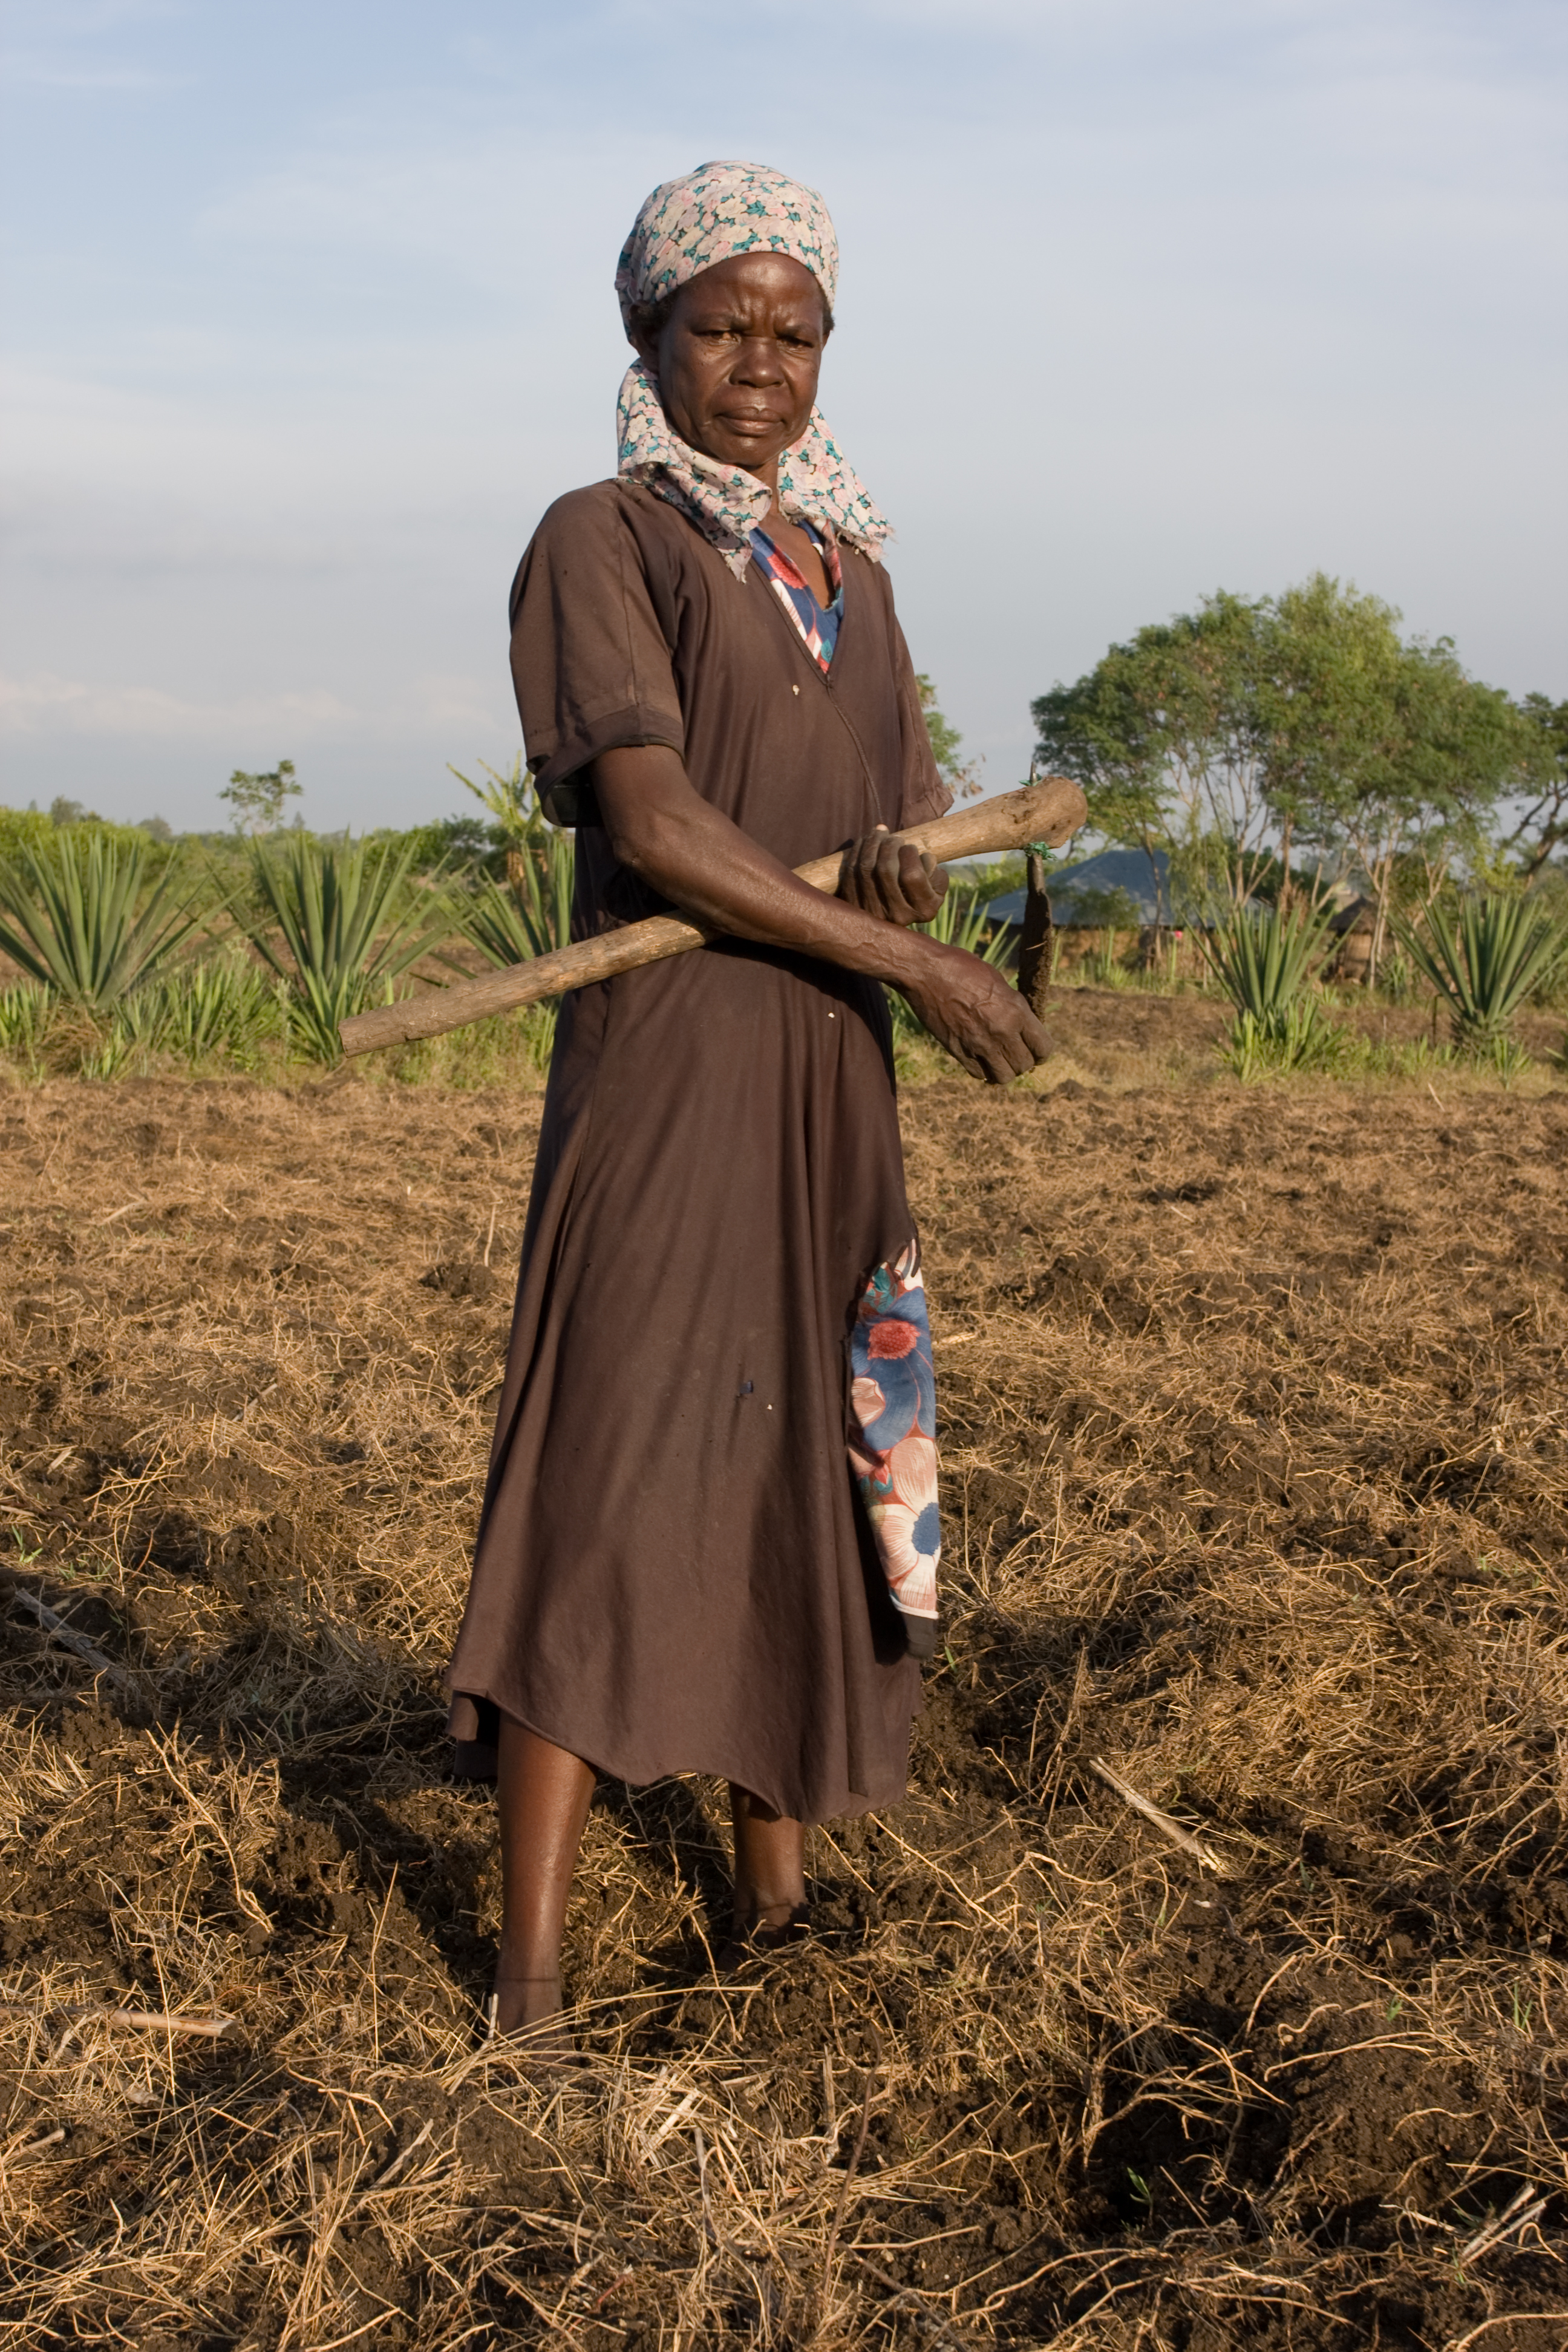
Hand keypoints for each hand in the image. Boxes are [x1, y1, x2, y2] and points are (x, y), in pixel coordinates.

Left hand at [838, 826, 947, 926]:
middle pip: (886, 869)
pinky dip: (858, 850)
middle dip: (890, 845)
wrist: (894, 913)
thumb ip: (936, 873)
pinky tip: (866, 839)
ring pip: (866, 867)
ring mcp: (872, 910)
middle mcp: (897, 914)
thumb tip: (923, 857)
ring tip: (881, 833)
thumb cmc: (920, 892)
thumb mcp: (936, 887)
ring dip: (873, 843)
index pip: (913, 875)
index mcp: (923, 909)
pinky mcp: (854, 903)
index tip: (910, 847)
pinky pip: (851, 870)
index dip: (910, 854)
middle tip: (896, 838)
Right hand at [895, 939, 1051, 1083]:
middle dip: (1023, 1062)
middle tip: (1015, 1054)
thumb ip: (1013, 1006)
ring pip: (1003, 1077)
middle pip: (1024, 1065)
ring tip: (999, 1060)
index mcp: (1016, 1011)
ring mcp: (979, 1044)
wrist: (926, 972)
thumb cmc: (963, 968)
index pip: (1042, 1048)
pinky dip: (983, 1070)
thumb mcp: (998, 982)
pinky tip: (980, 1059)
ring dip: (1004, 1071)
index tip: (1036, 1051)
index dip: (1041, 1052)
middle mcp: (1002, 1031)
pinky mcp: (958, 1051)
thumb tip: (1022, 1025)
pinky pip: (979, 1074)